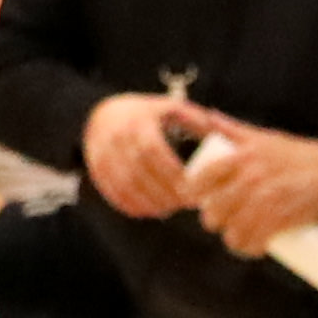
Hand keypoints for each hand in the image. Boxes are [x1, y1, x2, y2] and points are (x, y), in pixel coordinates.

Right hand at [80, 91, 191, 219]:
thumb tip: (221, 136)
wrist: (101, 116)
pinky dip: (134, 206)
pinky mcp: (96, 172)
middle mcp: (115, 139)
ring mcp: (101, 156)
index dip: (171, 171)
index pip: (152, 150)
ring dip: (150, 202)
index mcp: (137, 122)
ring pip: (126, 187)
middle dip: (164, 191)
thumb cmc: (146, 115)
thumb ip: (194, 119)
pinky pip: (114, 194)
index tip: (192, 185)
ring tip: (171, 208)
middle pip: (139, 172)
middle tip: (186, 202)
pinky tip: (152, 210)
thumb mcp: (169, 108)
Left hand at [170, 107, 317, 260]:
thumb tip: (207, 115)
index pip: (200, 181)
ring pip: (233, 230)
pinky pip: (255, 241)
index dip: (191, 193)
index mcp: (240, 157)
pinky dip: (250, 249)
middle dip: (213, 219)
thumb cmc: (293, 153)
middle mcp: (249, 179)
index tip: (194, 199)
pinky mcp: (280, 219)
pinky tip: (250, 248)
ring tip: (236, 237)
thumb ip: (232, 128)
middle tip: (220, 220)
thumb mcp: (261, 137)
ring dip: (232, 238)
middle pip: (214, 211)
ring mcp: (265, 201)